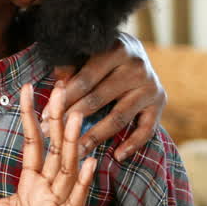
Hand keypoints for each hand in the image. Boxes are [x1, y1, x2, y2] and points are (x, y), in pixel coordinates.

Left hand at [0, 83, 94, 205]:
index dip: (32, 117)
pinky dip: (81, 183)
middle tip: (61, 91)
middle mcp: (47, 191)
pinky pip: (72, 202)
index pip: (34, 143)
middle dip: (58, 122)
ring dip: (73, 145)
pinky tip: (88, 163)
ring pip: (67, 171)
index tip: (30, 90)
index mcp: (31, 183)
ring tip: (76, 118)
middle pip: (56, 150)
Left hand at [49, 32, 163, 160]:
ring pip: (119, 117)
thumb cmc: (100, 52)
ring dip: (96, 136)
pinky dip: (133, 144)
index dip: (64, 99)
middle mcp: (135, 67)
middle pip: (99, 98)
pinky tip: (118, 156)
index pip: (85, 79)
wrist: (135, 49)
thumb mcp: (86, 52)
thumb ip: (70, 66)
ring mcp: (150, 86)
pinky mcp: (160, 101)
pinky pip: (147, 128)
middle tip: (54, 136)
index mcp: (115, 49)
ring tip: (77, 151)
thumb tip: (58, 86)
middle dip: (73, 118)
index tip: (46, 116)